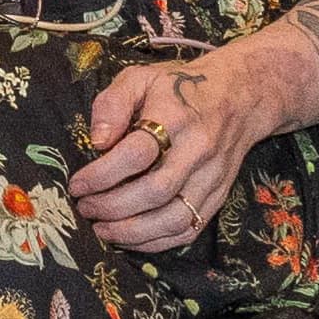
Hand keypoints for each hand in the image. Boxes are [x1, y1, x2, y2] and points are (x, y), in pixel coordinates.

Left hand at [68, 52, 257, 251]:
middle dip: (112, 207)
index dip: (102, 175)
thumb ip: (112, 103)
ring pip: (175, 218)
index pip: (137, 154)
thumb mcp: (140, 77)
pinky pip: (190, 229)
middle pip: (155, 191)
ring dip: (133, 232)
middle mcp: (198, 151)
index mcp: (175, 118)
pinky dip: (157, 242)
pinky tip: (130, 238)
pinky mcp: (220, 195)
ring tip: (102, 229)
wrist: (241, 97)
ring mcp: (213, 177)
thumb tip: (97, 141)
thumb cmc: (179, 87)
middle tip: (85, 208)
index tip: (77, 185)